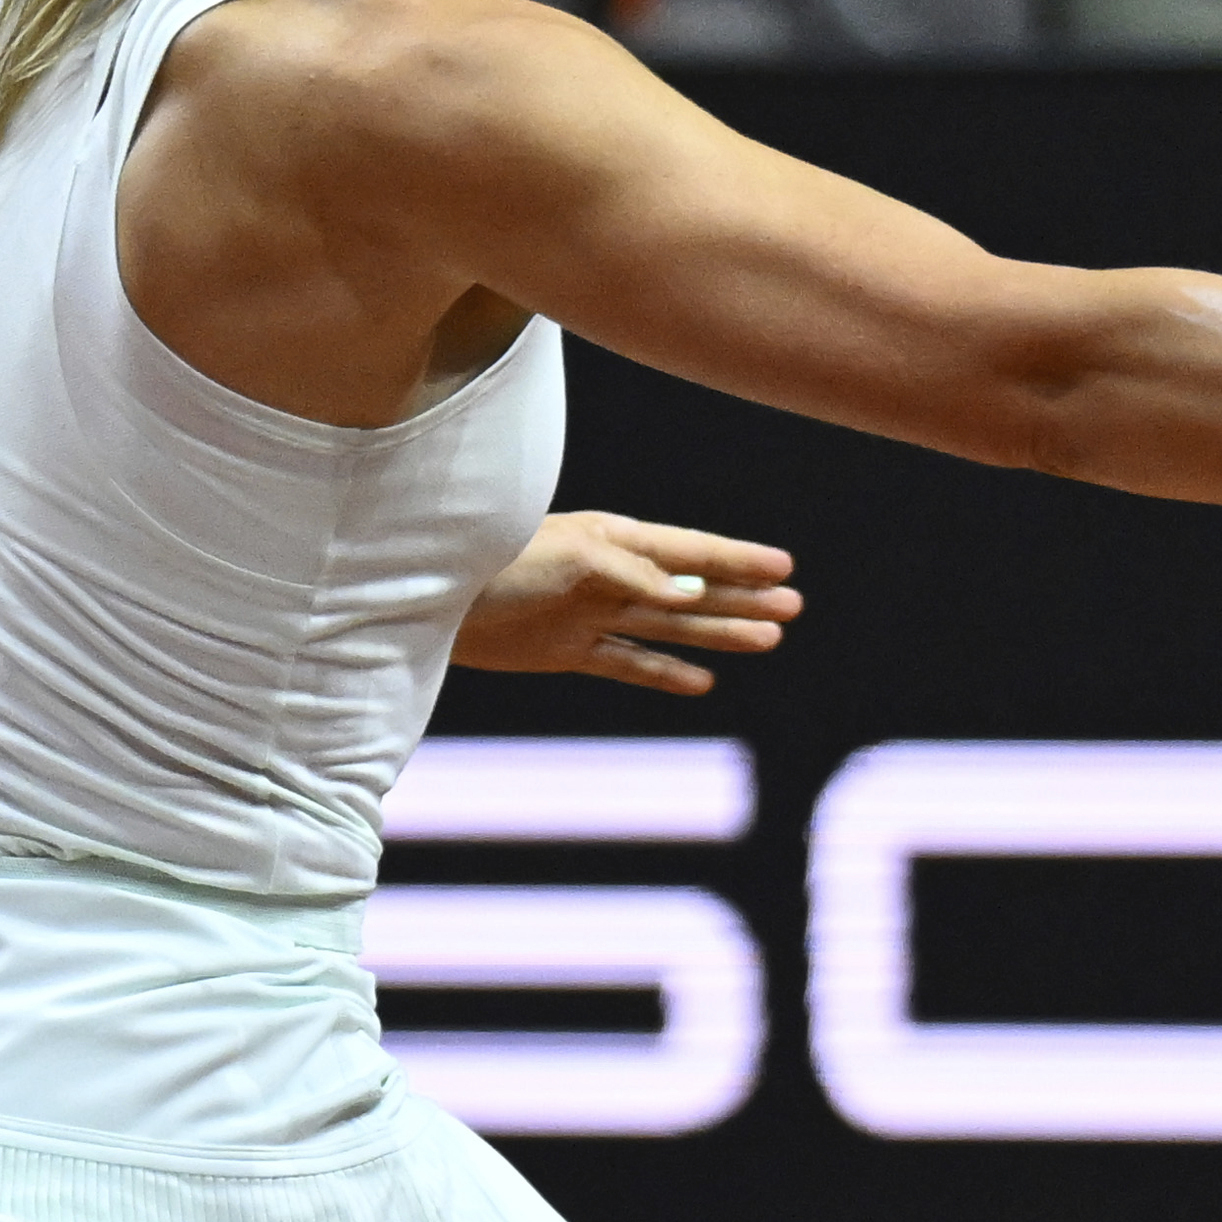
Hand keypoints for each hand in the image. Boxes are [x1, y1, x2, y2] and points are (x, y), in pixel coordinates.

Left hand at [449, 512, 802, 694]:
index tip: (783, 568)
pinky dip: (665, 673)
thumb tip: (687, 598)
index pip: (690, 552)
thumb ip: (633, 575)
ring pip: (670, 626)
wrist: (428, 597)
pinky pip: (627, 664)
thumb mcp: (574, 558)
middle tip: (792, 608)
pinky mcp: (564, 651)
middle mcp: (608, 576)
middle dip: (741, 598)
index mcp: (613, 540)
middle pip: (690, 590)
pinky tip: (702, 681)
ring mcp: (588, 615)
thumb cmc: (497, 560)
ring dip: (718, 632)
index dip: (737, 561)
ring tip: (768, 639)